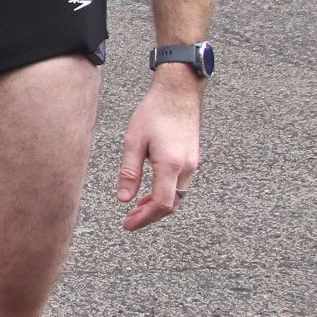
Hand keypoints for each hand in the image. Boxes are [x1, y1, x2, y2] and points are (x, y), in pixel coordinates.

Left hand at [113, 70, 201, 230]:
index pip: (162, 204)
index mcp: (171, 164)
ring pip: (177, 196)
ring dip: (157, 206)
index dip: (145, 218)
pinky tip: (149, 193)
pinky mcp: (192, 159)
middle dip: (150, 216)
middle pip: (172, 204)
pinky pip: (180, 185)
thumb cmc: (154, 112)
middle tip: (129, 221)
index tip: (128, 224)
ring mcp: (193, 164)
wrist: (179, 93)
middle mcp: (187, 167)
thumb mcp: (134, 142)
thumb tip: (123, 199)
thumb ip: (129, 172)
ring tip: (136, 209)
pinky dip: (165, 194)